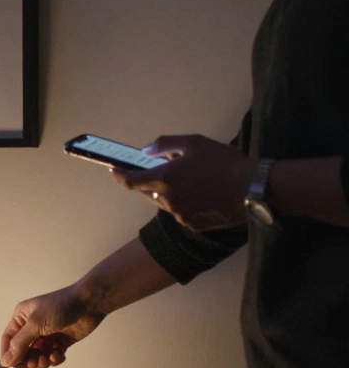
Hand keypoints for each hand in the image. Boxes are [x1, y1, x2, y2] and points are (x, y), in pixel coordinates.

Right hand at [0, 286, 105, 367]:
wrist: (89, 304)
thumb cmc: (59, 308)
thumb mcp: (35, 324)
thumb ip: (20, 344)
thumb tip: (5, 361)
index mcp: (21, 318)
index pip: (8, 339)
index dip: (8, 353)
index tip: (12, 367)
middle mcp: (32, 326)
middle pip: (23, 350)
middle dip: (28, 359)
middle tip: (34, 364)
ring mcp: (47, 335)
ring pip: (37, 355)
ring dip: (41, 360)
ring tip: (47, 359)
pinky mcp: (60, 341)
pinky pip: (52, 355)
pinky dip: (54, 358)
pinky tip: (58, 354)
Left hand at [111, 134, 255, 231]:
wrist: (254, 188)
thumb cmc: (224, 162)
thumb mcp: (194, 143)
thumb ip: (165, 145)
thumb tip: (146, 151)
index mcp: (164, 178)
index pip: (129, 181)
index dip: (118, 175)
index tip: (114, 169)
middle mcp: (167, 199)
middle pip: (146, 191)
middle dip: (148, 180)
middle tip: (162, 169)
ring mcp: (179, 215)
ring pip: (164, 202)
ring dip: (168, 191)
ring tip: (190, 179)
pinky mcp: (192, 224)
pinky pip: (180, 212)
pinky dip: (183, 202)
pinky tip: (201, 193)